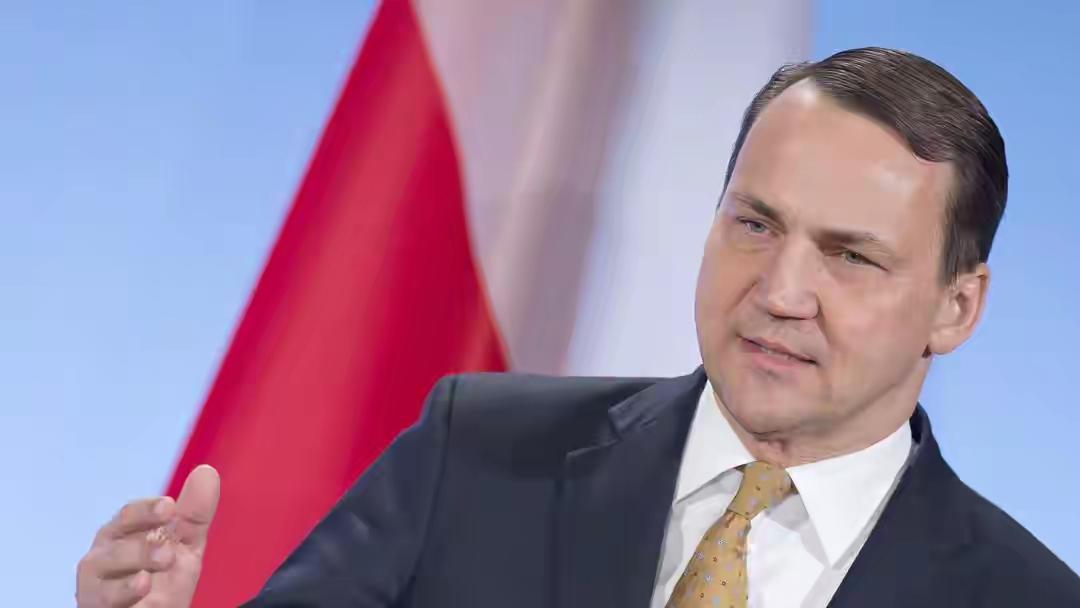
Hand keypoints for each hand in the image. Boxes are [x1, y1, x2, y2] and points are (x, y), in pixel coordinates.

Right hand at [76, 465, 219, 607]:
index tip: (169, 506)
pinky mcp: (96, 604)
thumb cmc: (162, 580)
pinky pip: (104, 596)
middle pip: (114, 536)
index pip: (131, 514)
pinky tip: (142, 584)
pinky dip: (123, 590)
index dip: (148, 509)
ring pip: (106, 565)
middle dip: (142, 539)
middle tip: (169, 548)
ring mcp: (96, 580)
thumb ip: (194, 514)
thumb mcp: (184, 545)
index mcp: (124, 531)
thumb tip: (207, 471)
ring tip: (163, 561)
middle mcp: (104, 552)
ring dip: (136, 561)